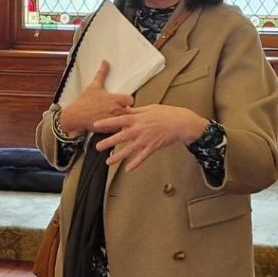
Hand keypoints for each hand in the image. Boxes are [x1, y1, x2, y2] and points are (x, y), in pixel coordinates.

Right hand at [59, 60, 133, 134]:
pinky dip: (117, 126)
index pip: (130, 99)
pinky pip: (119, 129)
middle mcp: (115, 110)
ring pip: (125, 120)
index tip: (124, 100)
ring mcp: (113, 120)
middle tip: (122, 109)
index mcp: (113, 99)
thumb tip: (105, 61)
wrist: (74, 117)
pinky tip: (112, 123)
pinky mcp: (109, 129)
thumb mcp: (94, 86)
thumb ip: (102, 73)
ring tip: (118, 116)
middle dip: (127, 110)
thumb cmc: (84, 101)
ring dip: (123, 118)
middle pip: (130, 110)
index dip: (128, 100)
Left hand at [94, 105, 208, 171]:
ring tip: (109, 161)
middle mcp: (140, 129)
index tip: (96, 124)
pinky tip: (128, 169)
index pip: (119, 119)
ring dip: (118, 156)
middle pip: (121, 136)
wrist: (181, 123)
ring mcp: (146, 139)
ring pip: (129, 149)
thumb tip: (125, 109)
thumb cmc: (167, 114)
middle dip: (109, 142)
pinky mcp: (152, 147)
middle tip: (97, 147)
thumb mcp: (150, 108)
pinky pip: (142, 157)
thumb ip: (137, 111)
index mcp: (138, 118)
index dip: (107, 122)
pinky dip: (135, 163)